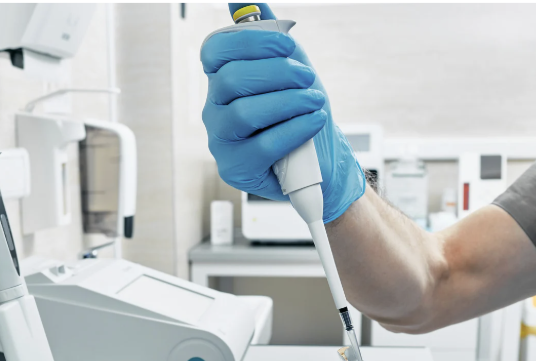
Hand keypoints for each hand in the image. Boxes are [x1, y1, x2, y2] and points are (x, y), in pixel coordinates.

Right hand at [200, 3, 365, 222]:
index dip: (251, 42)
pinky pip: (264, 145)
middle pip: (231, 79)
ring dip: (289, 102)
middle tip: (308, 78)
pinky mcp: (236, 169)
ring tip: (315, 102)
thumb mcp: (291, 70)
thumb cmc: (302, 116)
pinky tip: (313, 122)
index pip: (215, 50)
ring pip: (244, 113)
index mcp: (222, 81)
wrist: (320, 165)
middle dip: (277, 73)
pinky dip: (295, 129)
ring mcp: (221, 141)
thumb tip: (247, 1)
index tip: (287, 45)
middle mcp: (214, 110)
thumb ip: (270, 36)